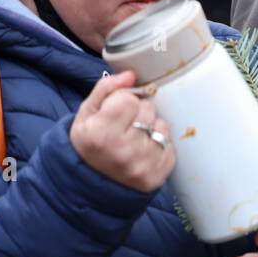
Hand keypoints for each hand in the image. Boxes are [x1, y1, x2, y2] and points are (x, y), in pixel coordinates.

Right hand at [69, 69, 175, 191]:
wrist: (91, 181)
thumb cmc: (90, 142)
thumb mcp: (87, 113)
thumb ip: (106, 88)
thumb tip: (131, 75)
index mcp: (99, 135)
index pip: (129, 100)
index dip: (124, 100)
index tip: (116, 110)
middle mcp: (122, 153)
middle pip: (148, 110)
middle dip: (139, 112)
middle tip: (126, 125)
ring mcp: (141, 166)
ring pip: (162, 126)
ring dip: (152, 127)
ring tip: (135, 137)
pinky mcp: (157, 176)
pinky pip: (170, 145)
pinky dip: (160, 144)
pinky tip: (144, 150)